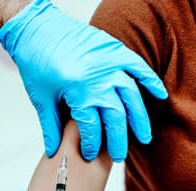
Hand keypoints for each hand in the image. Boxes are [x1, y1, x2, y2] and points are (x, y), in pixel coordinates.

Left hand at [0, 0, 167, 161]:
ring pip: (131, 96)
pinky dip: (150, 79)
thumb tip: (53, 152)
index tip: (90, 155)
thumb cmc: (35, 63)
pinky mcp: (114, 49)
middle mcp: (97, 77)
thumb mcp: (40, 98)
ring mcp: (109, 62)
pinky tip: (160, 95)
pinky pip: (138, 66)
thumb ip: (51, 127)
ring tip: (143, 137)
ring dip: (139, 119)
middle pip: (115, 116)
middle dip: (118, 140)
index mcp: (78, 90)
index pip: (92, 127)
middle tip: (119, 157)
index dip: (92, 144)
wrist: (35, 26)